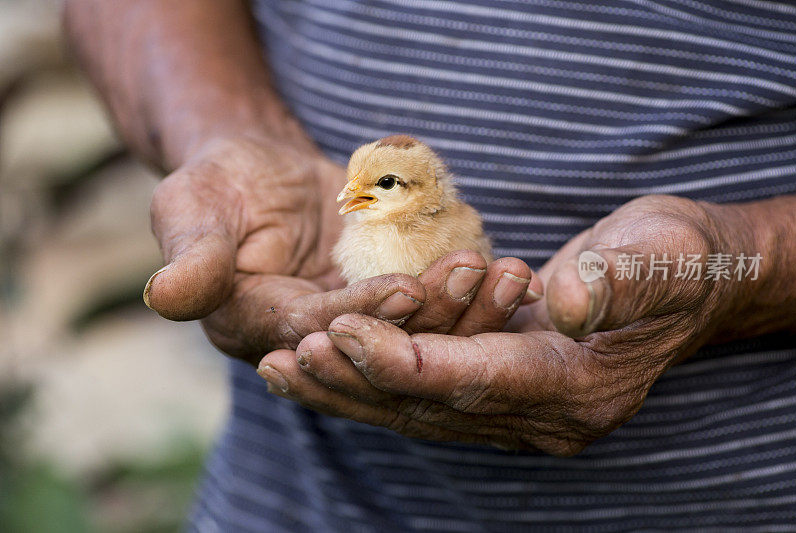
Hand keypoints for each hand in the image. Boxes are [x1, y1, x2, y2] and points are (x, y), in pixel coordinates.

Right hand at [144, 135, 542, 363]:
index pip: (312, 330)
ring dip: (462, 307)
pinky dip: (471, 291)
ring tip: (502, 272)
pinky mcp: (392, 305)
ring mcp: (358, 325)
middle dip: (427, 317)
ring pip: (415, 331)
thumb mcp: (193, 204)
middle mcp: (311, 339)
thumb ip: (191, 253)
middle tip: (471, 277)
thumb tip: (163, 296)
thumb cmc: (223, 182)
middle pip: (375, 342)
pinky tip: (509, 271)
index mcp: (255, 327)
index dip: (359, 314)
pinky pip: (436, 306)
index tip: (405, 291)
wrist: (267, 173)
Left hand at [259, 195, 756, 453]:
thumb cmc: (674, 260)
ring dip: (346, 388)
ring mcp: (518, 407)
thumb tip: (568, 304)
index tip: (332, 332)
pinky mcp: (499, 385)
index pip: (468, 382)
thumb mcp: (660, 261)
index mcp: (575, 388)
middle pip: (428, 408)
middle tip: (281, 358)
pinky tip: (326, 358)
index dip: (397, 361)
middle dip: (352, 382)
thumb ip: (620, 286)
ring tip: (279, 367)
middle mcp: (540, 414)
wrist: (684, 274)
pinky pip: (423, 392)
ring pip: (415, 408)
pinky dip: (371, 376)